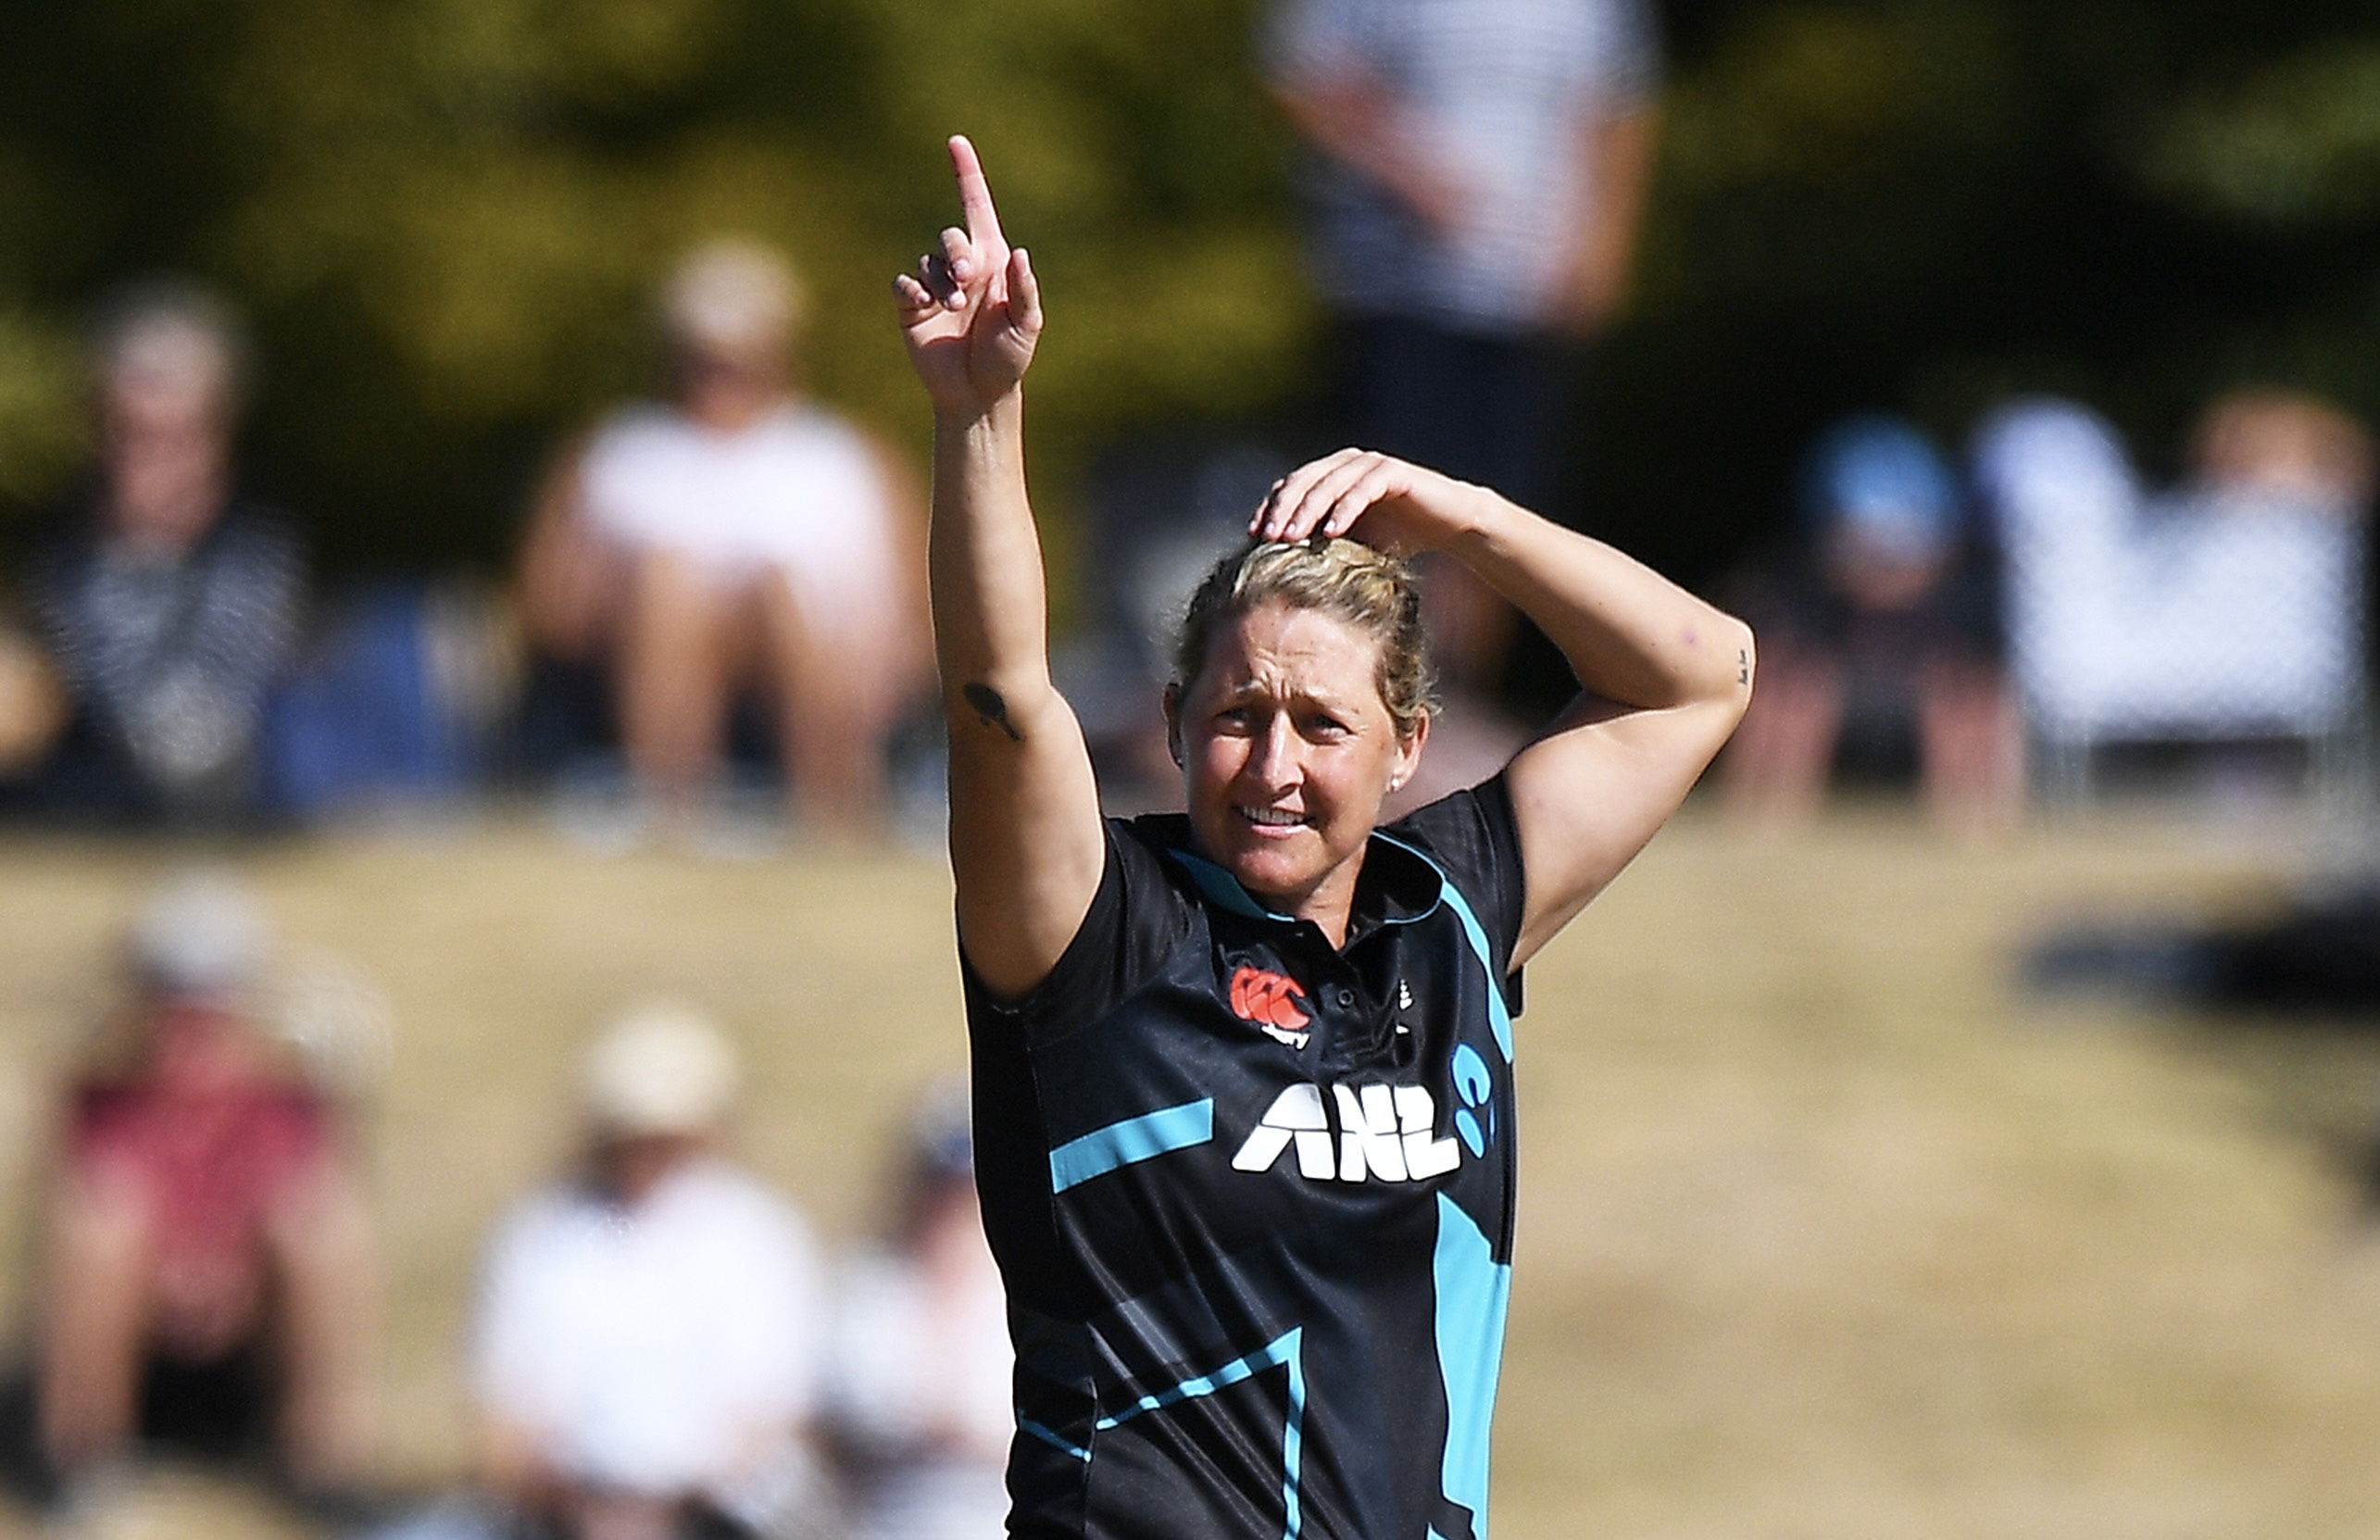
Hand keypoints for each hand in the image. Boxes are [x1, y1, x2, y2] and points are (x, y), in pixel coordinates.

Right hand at [895, 136, 1042, 418]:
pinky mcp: (912, 306)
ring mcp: (936, 286)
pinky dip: (913, 290)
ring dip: (940, 282)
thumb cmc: (1008, 359)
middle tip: (968, 282)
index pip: (977, 208)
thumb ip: (1023, 289)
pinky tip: (925, 307)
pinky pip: (905, 283)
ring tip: (952, 308)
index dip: (966, 174)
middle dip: (957, 254)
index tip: (956, 141)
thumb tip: (1020, 253)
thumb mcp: (1026, 325)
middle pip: (950, 236)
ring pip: (927, 261)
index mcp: (992, 262)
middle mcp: (962, 268)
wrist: (977, 393)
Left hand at [1250, 448, 1488, 553]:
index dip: (1269, 507)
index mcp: (1331, 474)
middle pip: (1302, 480)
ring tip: (1291, 538)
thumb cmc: (1399, 535)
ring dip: (1307, 511)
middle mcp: (1346, 463)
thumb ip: (1320, 544)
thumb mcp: (1352, 542)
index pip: (1290, 486)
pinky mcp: (1393, 472)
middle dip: (1282, 509)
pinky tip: (1331, 533)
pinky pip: (1361, 489)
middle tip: (1267, 537)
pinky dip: (1344, 510)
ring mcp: (1369, 464)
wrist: (1449, 524)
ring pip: (1328, 483)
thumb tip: (1278, 570)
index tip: (1253, 536)